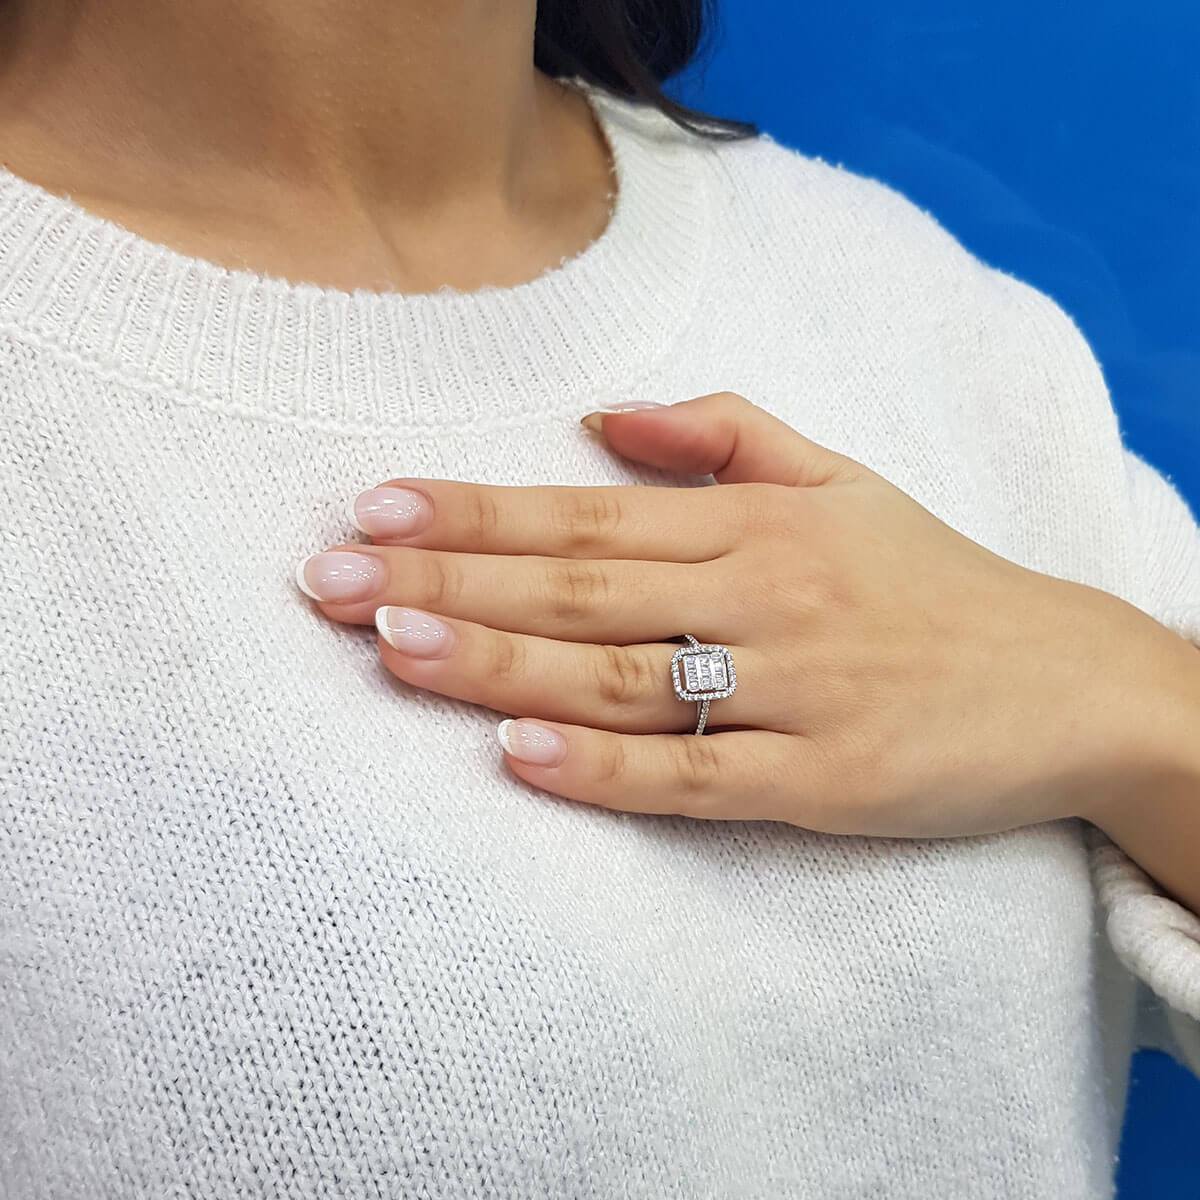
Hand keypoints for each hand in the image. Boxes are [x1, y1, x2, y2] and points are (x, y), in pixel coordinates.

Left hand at [296, 390, 1141, 838]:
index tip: (372, 510)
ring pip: (618, 676)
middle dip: (447, 578)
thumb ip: (727, 434)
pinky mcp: (821, 780)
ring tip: (391, 647)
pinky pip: (694, 776)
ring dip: (499, 660)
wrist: (1067, 681)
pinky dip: (604, 767)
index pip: (584, 511)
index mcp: (753, 523)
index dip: (472, 509)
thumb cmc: (933, 581)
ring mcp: (789, 690)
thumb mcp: (843, 479)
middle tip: (326, 581)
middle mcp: (760, 595)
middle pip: (578, 586)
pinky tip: (517, 755)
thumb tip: (609, 413)